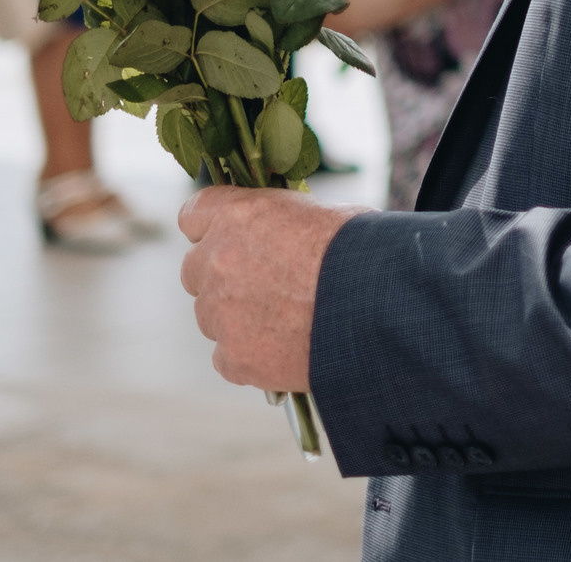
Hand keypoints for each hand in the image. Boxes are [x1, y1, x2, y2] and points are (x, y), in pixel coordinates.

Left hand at [177, 185, 365, 390]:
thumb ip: (281, 224)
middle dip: (223, 276)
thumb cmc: (361, 250)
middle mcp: (216, 261)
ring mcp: (220, 313)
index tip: (232, 237)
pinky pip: (227, 357)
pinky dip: (252, 356)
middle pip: (195, 270)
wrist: (377, 304)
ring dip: (237, 317)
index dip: (212, 227)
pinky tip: (287, 349)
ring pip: (211, 316)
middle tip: (265, 285)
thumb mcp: (320, 213)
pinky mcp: (234, 357)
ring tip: (288, 321)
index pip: (193, 215)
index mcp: (236, 215)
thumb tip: (280, 233)